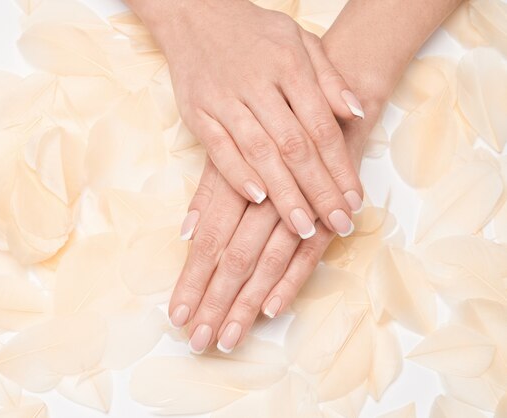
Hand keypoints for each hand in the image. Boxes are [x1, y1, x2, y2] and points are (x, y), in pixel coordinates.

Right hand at [140, 0, 364, 237]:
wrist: (196, 13)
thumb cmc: (253, 32)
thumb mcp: (300, 40)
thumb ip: (329, 77)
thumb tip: (356, 112)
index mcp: (289, 66)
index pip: (321, 126)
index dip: (340, 166)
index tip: (354, 200)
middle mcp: (258, 84)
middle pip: (294, 146)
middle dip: (318, 190)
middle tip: (336, 224)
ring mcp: (225, 99)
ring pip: (259, 153)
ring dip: (283, 193)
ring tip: (302, 226)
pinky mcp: (198, 112)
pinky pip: (219, 148)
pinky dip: (238, 174)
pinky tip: (258, 199)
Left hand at [170, 101, 381, 353]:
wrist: (332, 92)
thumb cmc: (274, 124)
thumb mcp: (236, 147)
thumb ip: (212, 191)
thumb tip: (186, 232)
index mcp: (234, 182)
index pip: (208, 242)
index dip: (191, 280)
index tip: (176, 316)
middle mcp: (262, 198)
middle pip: (233, 259)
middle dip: (214, 302)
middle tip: (197, 341)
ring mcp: (296, 207)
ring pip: (266, 262)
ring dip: (246, 302)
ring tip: (228, 338)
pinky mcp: (326, 213)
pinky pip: (309, 253)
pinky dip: (291, 281)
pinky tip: (271, 309)